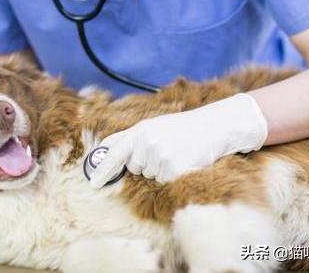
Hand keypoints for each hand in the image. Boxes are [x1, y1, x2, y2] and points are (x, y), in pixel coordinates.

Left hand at [89, 93, 267, 186]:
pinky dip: (173, 174)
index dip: (102, 170)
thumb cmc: (184, 128)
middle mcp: (146, 142)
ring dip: (162, 168)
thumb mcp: (154, 126)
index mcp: (139, 130)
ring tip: (177, 152)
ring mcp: (158, 156)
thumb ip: (132, 138)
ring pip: (151, 175)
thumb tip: (107, 150)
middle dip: (147, 163)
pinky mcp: (172, 169)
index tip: (94, 184)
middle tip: (167, 148)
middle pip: (135, 168)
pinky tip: (184, 160)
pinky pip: (164, 181)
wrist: (214, 127)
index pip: (114, 152)